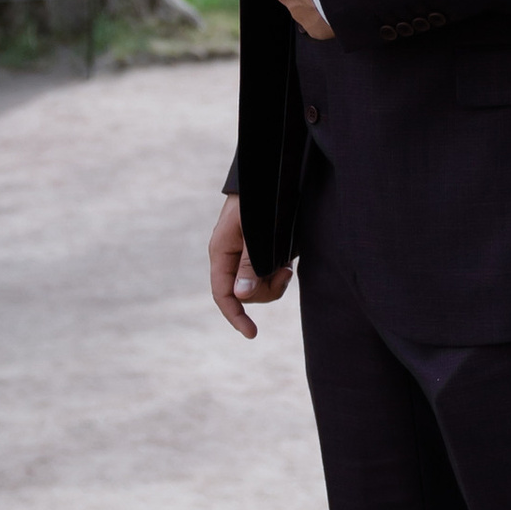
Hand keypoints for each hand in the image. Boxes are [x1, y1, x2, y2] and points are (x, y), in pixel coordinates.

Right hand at [210, 193, 292, 339]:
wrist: (270, 175)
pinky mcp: (262, 255)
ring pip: (259, 288)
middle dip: (266, 290)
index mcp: (222, 253)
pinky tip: (288, 261)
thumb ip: (249, 262)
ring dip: (275, 281)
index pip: (223, 294)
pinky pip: (269, 276)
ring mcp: (247, 258)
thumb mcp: (253, 231)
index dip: (236, 316)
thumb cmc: (258, 199)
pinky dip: (280, 274)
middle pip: (245, 295)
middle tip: (284, 272)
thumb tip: (241, 295)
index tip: (252, 334)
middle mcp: (232, 259)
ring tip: (287, 263)